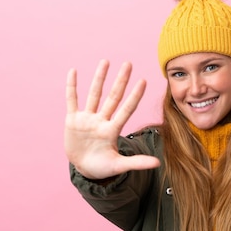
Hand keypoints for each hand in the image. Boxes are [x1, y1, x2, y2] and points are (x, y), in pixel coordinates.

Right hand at [64, 60, 160, 179]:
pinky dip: (72, 87)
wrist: (84, 170)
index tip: (143, 81)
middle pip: (113, 97)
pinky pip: (72, 100)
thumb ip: (137, 163)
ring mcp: (87, 119)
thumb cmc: (103, 168)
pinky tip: (73, 71)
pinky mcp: (72, 120)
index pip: (126, 109)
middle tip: (129, 63)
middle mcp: (102, 121)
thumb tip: (158, 163)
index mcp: (113, 130)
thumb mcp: (119, 166)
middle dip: (120, 81)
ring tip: (106, 61)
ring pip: (94, 94)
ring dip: (99, 78)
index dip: (134, 96)